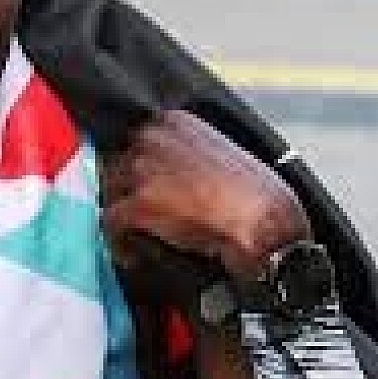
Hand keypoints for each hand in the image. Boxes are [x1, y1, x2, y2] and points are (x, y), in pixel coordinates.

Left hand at [101, 110, 310, 283]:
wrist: (268, 224)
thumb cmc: (257, 197)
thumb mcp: (218, 158)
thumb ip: (188, 160)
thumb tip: (172, 181)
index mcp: (173, 122)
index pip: (135, 144)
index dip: (137, 174)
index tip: (141, 191)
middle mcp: (152, 137)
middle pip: (117, 167)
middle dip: (125, 194)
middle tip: (138, 220)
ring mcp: (143, 168)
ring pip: (111, 194)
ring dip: (122, 217)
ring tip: (136, 239)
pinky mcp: (139, 203)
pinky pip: (110, 225)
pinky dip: (119, 244)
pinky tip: (133, 256)